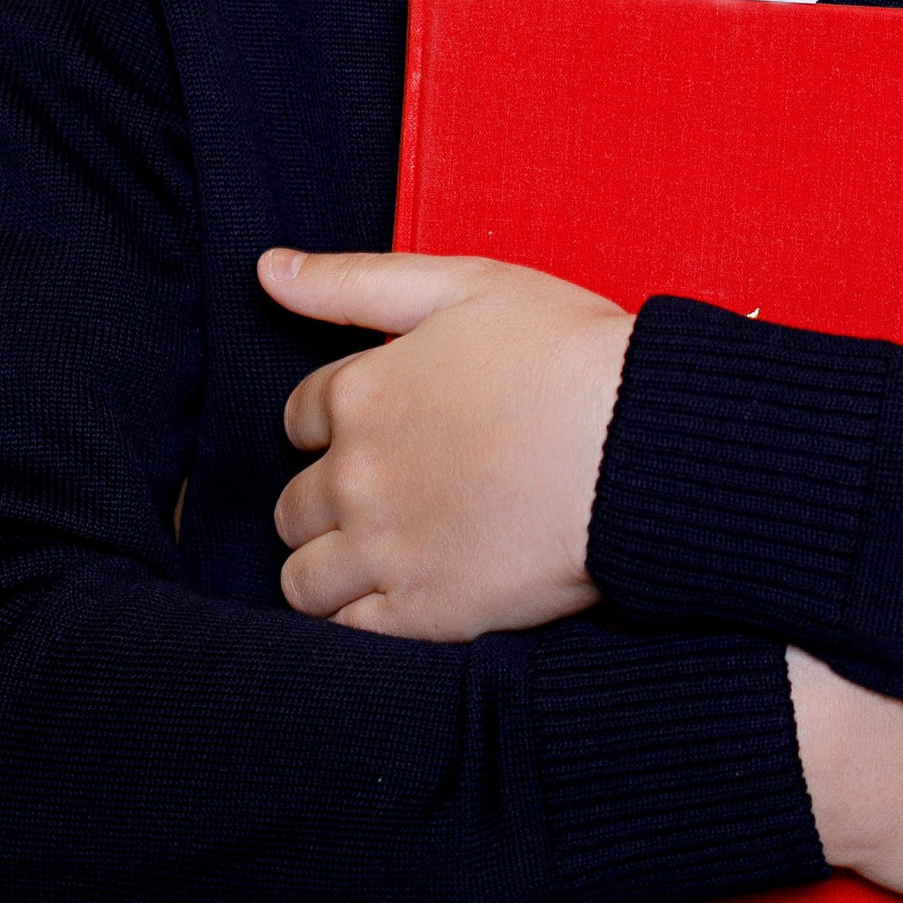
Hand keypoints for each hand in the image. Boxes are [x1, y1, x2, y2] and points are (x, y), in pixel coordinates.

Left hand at [260, 248, 631, 639]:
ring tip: (379, 556)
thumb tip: (267, 269)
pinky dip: (357, 619)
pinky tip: (399, 598)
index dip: (333, 422)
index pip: (298, 418)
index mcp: (360, 392)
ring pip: (302, 579)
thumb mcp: (462, 285)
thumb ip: (354, 280)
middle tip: (385, 496)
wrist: (636, 443)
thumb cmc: (564, 350)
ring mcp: (384, 550)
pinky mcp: (424, 613)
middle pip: (293, 505)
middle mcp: (355, 475)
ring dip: (326, 567)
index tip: (380, 428)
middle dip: (323, 500)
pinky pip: (347, 633)